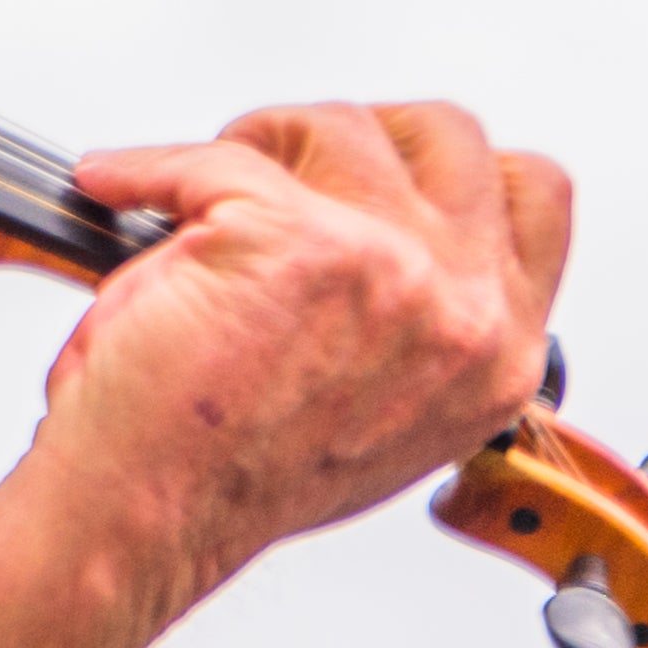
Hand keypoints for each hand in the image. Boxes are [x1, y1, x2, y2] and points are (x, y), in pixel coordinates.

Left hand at [50, 102, 573, 608]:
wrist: (144, 520)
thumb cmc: (227, 478)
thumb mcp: (385, 410)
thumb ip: (417, 322)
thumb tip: (381, 232)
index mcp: (497, 355)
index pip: (531, 195)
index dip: (440, 162)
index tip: (363, 172)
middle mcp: (465, 312)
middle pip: (448, 134)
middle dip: (353, 135)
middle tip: (271, 173)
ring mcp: (391, 268)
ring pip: (339, 127)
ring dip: (257, 144)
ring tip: (194, 197)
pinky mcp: (295, 240)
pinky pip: (213, 157)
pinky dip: (148, 165)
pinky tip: (116, 187)